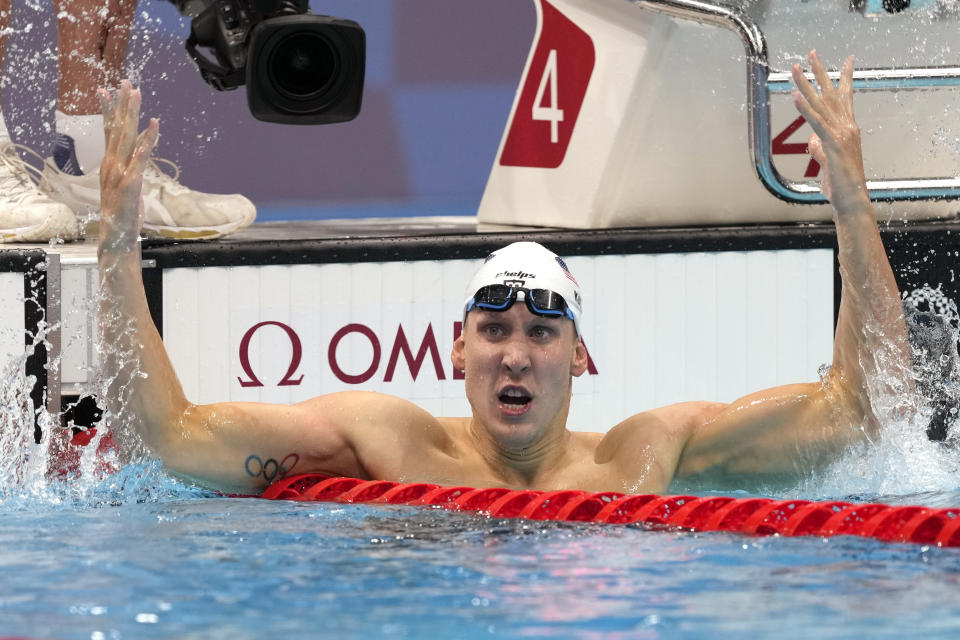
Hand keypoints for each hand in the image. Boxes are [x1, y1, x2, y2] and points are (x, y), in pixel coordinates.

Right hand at [98, 80, 158, 254]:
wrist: (117, 238)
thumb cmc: (122, 214)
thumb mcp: (126, 187)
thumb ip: (130, 168)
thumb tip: (139, 152)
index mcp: (109, 165)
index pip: (108, 132)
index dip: (108, 110)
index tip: (105, 90)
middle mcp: (111, 164)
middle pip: (116, 128)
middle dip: (121, 104)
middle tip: (126, 82)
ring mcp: (119, 172)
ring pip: (125, 136)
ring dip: (132, 113)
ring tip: (136, 92)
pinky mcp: (130, 181)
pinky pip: (141, 155)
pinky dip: (148, 138)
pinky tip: (154, 123)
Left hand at [791, 51, 871, 216]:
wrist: (852, 200)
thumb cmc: (841, 184)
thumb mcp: (827, 162)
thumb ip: (820, 148)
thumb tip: (813, 140)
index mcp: (847, 129)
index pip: (845, 97)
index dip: (844, 78)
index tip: (846, 59)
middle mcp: (847, 127)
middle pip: (832, 94)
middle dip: (820, 72)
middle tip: (811, 53)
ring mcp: (841, 135)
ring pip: (821, 105)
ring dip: (806, 85)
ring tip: (795, 69)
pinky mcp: (833, 145)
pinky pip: (817, 123)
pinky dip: (806, 109)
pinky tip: (796, 97)